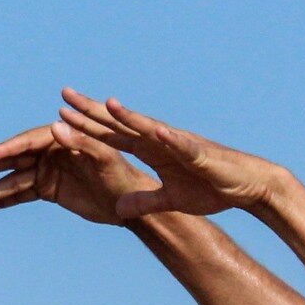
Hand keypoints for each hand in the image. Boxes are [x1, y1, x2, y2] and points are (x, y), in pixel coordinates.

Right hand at [0, 121, 156, 225]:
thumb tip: (55, 126)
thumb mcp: (105, 159)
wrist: (131, 202)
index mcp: (63, 137)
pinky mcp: (48, 189)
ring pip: (12, 180)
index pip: (28, 141)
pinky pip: (20, 194)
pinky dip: (2, 201)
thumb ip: (81, 142)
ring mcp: (47, 170)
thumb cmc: (123, 176)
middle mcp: (51, 150)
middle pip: (14, 158)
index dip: (6, 149)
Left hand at [54, 88, 287, 219]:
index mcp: (150, 150)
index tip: (59, 117)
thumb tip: (118, 209)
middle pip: (120, 124)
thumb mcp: (169, 200)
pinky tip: (154, 130)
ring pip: (147, 128)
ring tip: (105, 104)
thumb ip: (143, 201)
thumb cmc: (210, 188)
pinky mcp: (198, 154)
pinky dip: (168, 138)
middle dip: (93, 112)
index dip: (85, 127)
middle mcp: (159, 141)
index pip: (110, 136)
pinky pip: (181, 145)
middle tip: (64, 95)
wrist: (246, 186)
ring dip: (127, 117)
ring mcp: (178, 144)